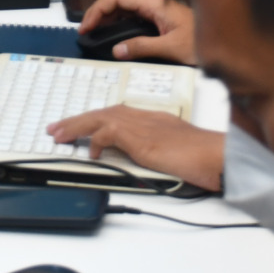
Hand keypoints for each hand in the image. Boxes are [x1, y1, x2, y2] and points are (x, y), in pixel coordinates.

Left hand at [47, 107, 223, 191]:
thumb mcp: (175, 152)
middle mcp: (146, 117)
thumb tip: (147, 160)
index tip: (81, 127)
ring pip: (100, 118)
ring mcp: (143, 125)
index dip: (96, 120)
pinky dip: (97, 140)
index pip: (117, 114)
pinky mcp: (141, 137)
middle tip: (57, 129)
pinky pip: (110, 132)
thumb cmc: (204, 157)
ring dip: (77, 126)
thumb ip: (158, 151)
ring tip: (59, 136)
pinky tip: (93, 151)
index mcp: (154, 119)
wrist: (216, 155)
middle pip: (104, 112)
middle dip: (78, 120)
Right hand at [78, 0, 196, 64]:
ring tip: (94, 33)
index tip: (87, 26)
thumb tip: (117, 49)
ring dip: (107, 18)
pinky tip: (112, 35)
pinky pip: (132, 18)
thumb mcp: (172, 48)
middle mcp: (154, 4)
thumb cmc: (205, 41)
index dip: (98, 9)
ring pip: (124, 9)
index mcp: (155, 4)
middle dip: (98, 13)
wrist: (225, 42)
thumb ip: (142, 47)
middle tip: (86, 32)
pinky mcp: (159, 20)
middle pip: (118, 1)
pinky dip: (118, 24)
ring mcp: (156, 11)